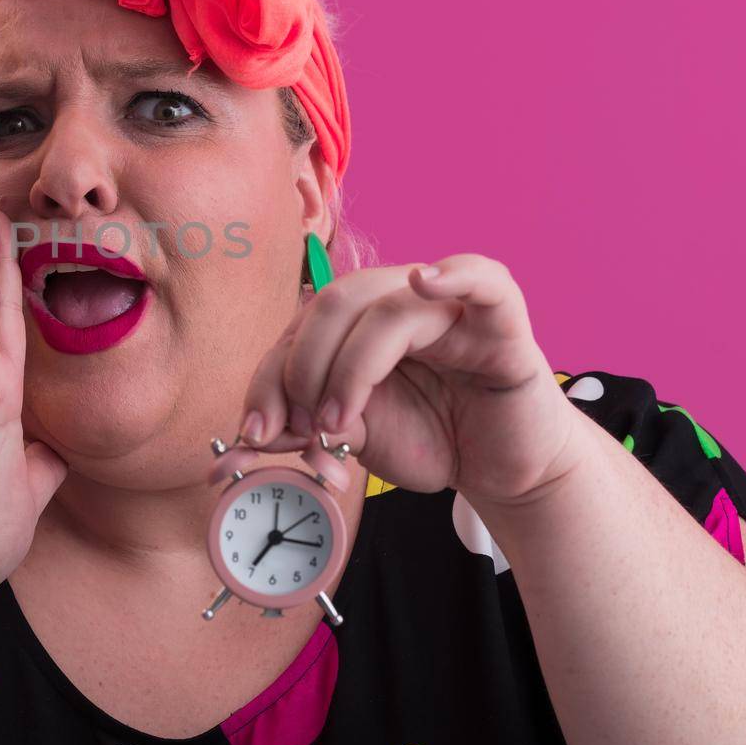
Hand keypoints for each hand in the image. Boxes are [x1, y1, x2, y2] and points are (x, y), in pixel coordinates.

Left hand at [239, 254, 582, 507]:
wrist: (503, 470)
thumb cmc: (433, 437)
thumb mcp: (356, 437)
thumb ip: (306, 429)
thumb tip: (242, 444)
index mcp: (358, 318)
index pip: (299, 327)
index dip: (268, 377)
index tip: (256, 432)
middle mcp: (398, 299)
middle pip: (332, 305)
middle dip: (301, 369)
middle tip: (302, 428)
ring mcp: (449, 306)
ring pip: (385, 309)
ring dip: (349, 368)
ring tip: (342, 423)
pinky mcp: (501, 323)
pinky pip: (481, 280)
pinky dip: (452, 274)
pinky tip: (424, 282)